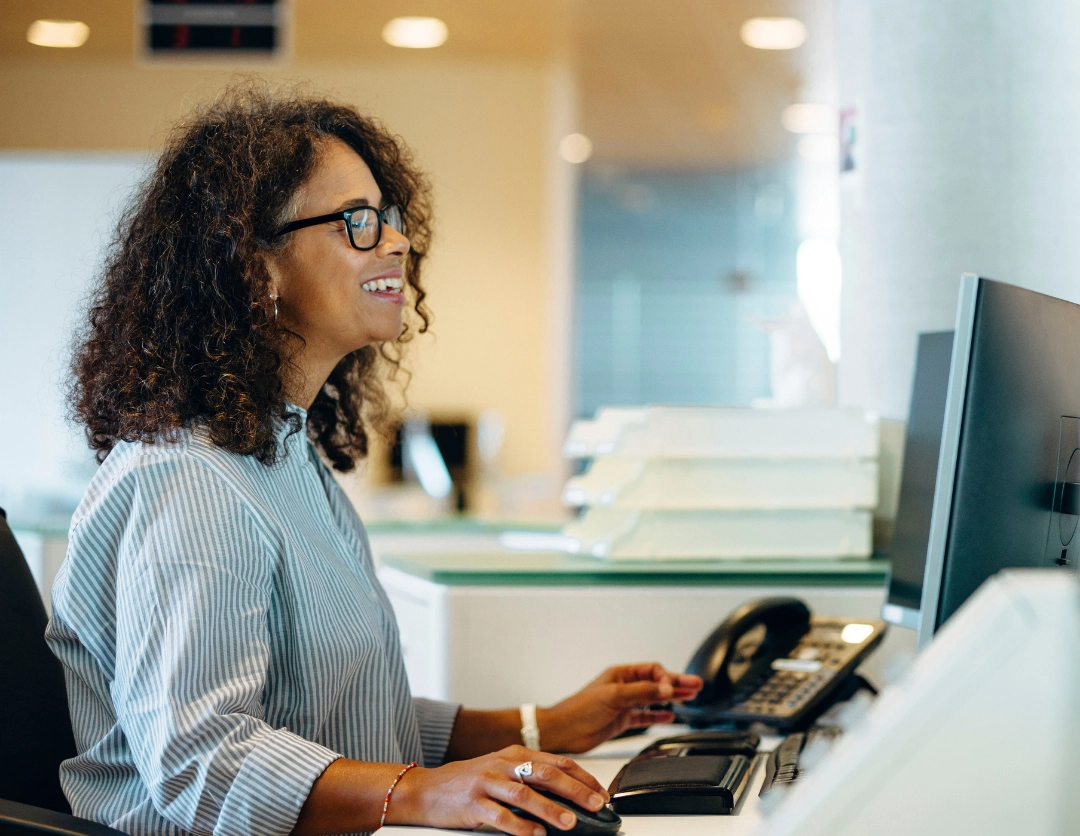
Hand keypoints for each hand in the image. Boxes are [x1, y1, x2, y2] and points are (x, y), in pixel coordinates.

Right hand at [388, 745, 608, 835]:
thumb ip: (531, 777)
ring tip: (570, 822)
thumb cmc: (470, 781)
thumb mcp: (503, 770)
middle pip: (545, 774)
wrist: (427, 789)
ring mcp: (486, 783)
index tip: (601, 792)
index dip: (582, 777)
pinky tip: (535, 835)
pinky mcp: (471, 804)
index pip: (556, 762)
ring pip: (523, 794)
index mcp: (514, 754)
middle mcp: (502, 764)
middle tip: (595, 804)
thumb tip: (568, 794)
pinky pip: (499, 816)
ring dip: (550, 809)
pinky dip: (519, 826)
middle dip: (574, 790)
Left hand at [538, 662, 703, 753]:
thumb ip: (641, 692)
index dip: (665, 678)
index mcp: (620, 674)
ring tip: (690, 697)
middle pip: (656, 683)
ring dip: (671, 698)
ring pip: (653, 699)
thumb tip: (665, 688)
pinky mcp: (621, 720)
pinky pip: (645, 716)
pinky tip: (669, 716)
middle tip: (697, 685)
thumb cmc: (579, 709)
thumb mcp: (614, 696)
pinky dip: (658, 716)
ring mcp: (623, 704)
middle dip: (676, 684)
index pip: (651, 671)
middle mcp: (623, 687)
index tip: (674, 688)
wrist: (562, 731)